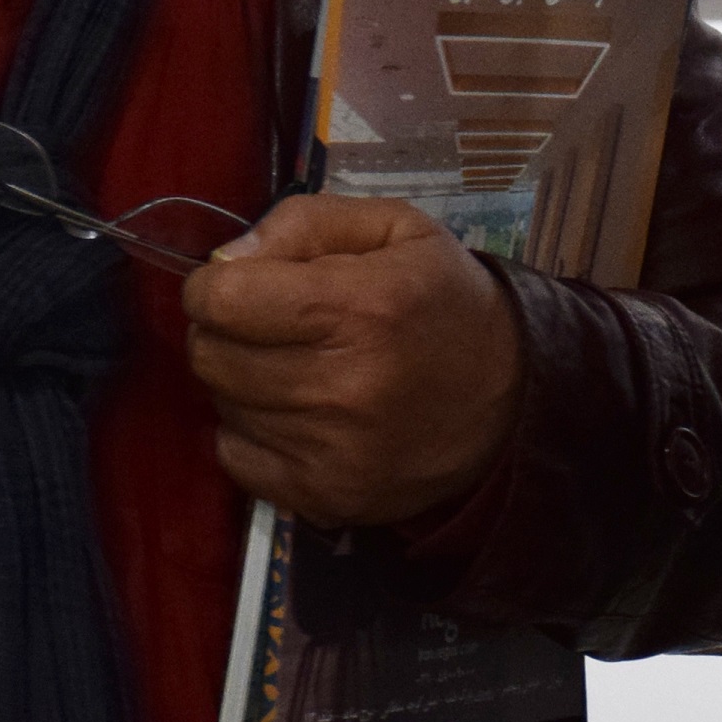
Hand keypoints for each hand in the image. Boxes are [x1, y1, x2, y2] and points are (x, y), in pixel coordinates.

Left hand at [181, 194, 520, 526]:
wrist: (511, 399)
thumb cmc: (442, 299)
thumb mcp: (393, 228)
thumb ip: (303, 223)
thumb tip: (223, 262)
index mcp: (358, 308)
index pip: (222, 300)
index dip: (214, 284)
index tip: (239, 284)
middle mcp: (342, 387)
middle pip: (210, 356)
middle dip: (223, 330)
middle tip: (264, 324)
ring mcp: (333, 453)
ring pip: (222, 406)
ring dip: (240, 380)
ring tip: (291, 365)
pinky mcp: (327, 498)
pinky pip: (235, 460)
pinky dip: (251, 431)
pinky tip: (293, 412)